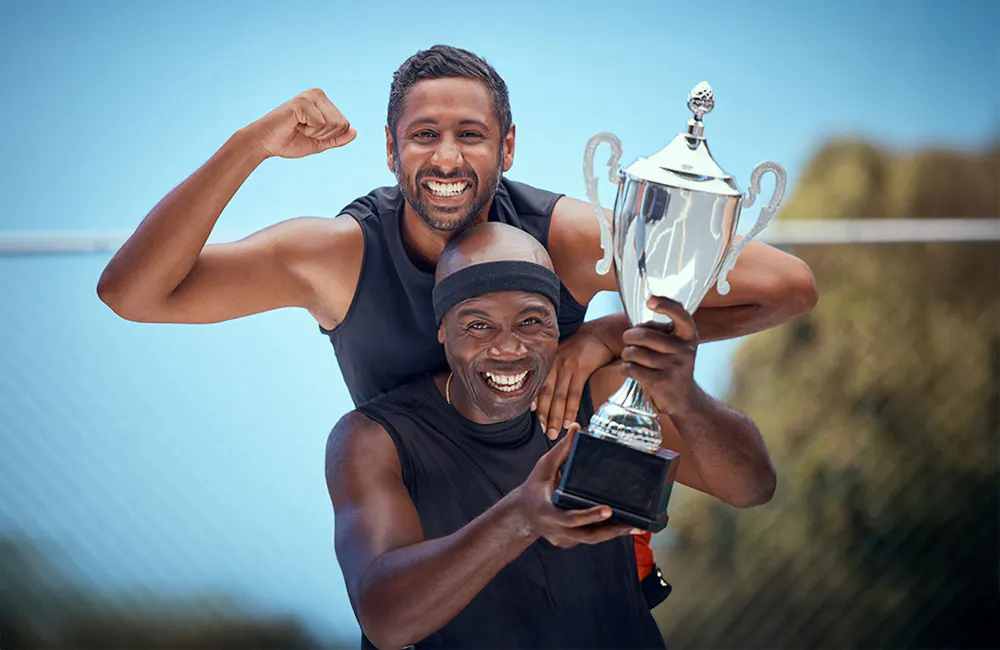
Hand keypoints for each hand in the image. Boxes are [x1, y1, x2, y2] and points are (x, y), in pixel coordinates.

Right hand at [246, 89, 356, 158]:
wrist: (265, 142)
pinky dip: (309, 131)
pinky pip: (320, 124)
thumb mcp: (319, 142)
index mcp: (323, 101)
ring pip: (332, 124)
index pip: (345, 124)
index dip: (330, 136)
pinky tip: (295, 125)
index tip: (310, 132)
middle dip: (324, 135)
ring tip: (299, 127)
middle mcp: (318, 94)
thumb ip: (337, 138)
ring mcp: (310, 96)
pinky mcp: (302, 102)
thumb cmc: (289, 140)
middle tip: (304, 131)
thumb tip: (355, 132)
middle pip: (342, 124)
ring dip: (315, 133)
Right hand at [511, 425, 638, 547]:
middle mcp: (556, 530)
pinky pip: (590, 538)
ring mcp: (564, 539)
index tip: (608, 509)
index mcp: (548, 512)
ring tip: (637, 527)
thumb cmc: (534, 488)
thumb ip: (561, 449)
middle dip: (612, 530)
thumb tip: (576, 427)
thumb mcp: (544, 467)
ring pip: (592, 539)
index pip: (571, 517)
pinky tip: (625, 526)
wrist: (522, 514)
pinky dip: (606, 532)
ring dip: (615, 533)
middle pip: (588, 535)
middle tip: (634, 524)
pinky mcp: (570, 542)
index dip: (590, 515)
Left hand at [532, 322, 614, 439]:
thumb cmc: (581, 346)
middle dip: (544, 414)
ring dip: (557, 417)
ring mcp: (568, 366)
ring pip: (560, 396)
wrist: (600, 333)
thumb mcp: (562, 352)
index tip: (532, 414)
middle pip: (546, 392)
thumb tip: (547, 391)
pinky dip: (571, 409)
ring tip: (554, 432)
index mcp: (548, 360)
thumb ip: (554, 368)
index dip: (534, 400)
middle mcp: (555, 363)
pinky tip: (570, 421)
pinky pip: (575, 394)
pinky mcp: (582, 369)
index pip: (538, 384)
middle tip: (543, 431)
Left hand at [620, 296, 699, 415]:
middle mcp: (685, 350)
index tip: (650, 301)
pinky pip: (632, 368)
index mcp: (689, 336)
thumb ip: (662, 331)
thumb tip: (640, 319)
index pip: (681, 314)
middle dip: (629, 336)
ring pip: (635, 353)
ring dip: (626, 354)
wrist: (684, 398)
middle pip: (645, 335)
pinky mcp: (662, 382)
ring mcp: (675, 366)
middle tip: (627, 339)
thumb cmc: (673, 364)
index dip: (666, 305)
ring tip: (629, 356)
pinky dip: (626, 367)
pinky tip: (630, 368)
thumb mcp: (676, 345)